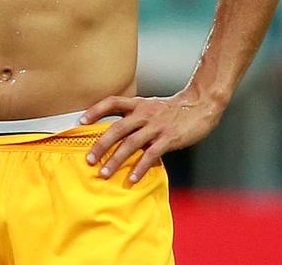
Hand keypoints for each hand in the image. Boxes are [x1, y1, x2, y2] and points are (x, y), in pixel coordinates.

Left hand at [80, 91, 222, 185]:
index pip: (112, 102)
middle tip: (89, 159)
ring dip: (115, 160)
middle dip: (101, 145)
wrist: (200, 105)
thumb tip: (115, 132)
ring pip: (130, 144)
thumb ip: (134, 115)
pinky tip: (131, 179)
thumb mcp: (150, 106)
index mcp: (138, 104)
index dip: (95, 110)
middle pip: (117, 128)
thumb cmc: (172, 109)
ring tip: (104, 173)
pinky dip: (139, 168)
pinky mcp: (168, 139)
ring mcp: (155, 126)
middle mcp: (144, 114)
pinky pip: (150, 155)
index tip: (81, 121)